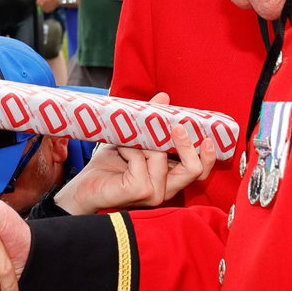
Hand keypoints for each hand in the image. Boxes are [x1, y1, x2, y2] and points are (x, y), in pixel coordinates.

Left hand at [56, 96, 216, 213]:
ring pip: (163, 158)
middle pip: (195, 170)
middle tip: (176, 124)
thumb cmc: (107, 167)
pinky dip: (129, 147)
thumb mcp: (132, 139)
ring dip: (143, 141)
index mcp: (170, 179)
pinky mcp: (139, 191)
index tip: (208, 131)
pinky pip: (141, 159)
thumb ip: (151, 122)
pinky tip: (118, 148)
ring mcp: (154, 193)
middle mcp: (166, 189)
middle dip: (188, 144)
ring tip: (127, 137)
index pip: (200, 170)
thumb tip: (164, 97)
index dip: (209, 153)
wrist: (82, 188)